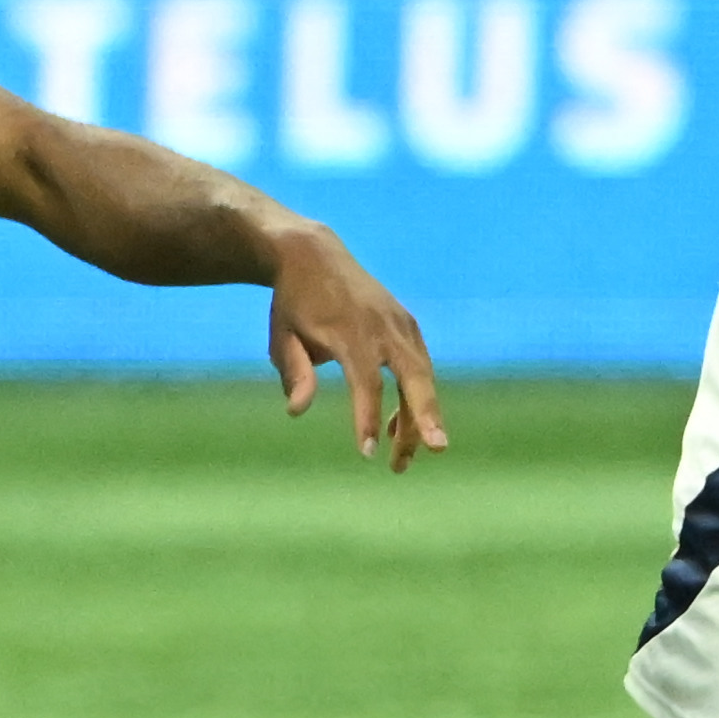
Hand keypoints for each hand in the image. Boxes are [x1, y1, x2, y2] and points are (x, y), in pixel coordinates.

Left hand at [270, 225, 448, 467]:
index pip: (366, 382)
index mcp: (349, 331)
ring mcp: (400, 323)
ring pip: (422, 377)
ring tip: (401, 462)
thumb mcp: (281, 337)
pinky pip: (418, 368)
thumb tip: (296, 410)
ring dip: (420, 419)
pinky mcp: (408, 326)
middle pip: (414, 376)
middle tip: (436, 449)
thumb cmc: (293, 302)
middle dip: (427, 415)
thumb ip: (293, 372)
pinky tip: (399, 431)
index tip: (367, 453)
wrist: (313, 254)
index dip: (369, 418)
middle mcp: (382, 326)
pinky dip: (414, 399)